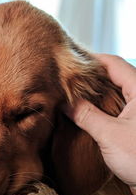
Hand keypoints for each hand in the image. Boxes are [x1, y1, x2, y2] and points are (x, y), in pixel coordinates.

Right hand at [63, 54, 135, 188]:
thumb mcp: (108, 134)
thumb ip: (85, 115)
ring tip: (70, 96)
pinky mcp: (134, 127)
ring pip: (113, 94)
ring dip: (92, 95)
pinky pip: (114, 110)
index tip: (70, 62)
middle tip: (66, 81)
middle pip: (113, 77)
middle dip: (89, 78)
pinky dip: (99, 109)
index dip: (91, 60)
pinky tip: (83, 114)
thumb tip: (65, 103)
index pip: (114, 64)